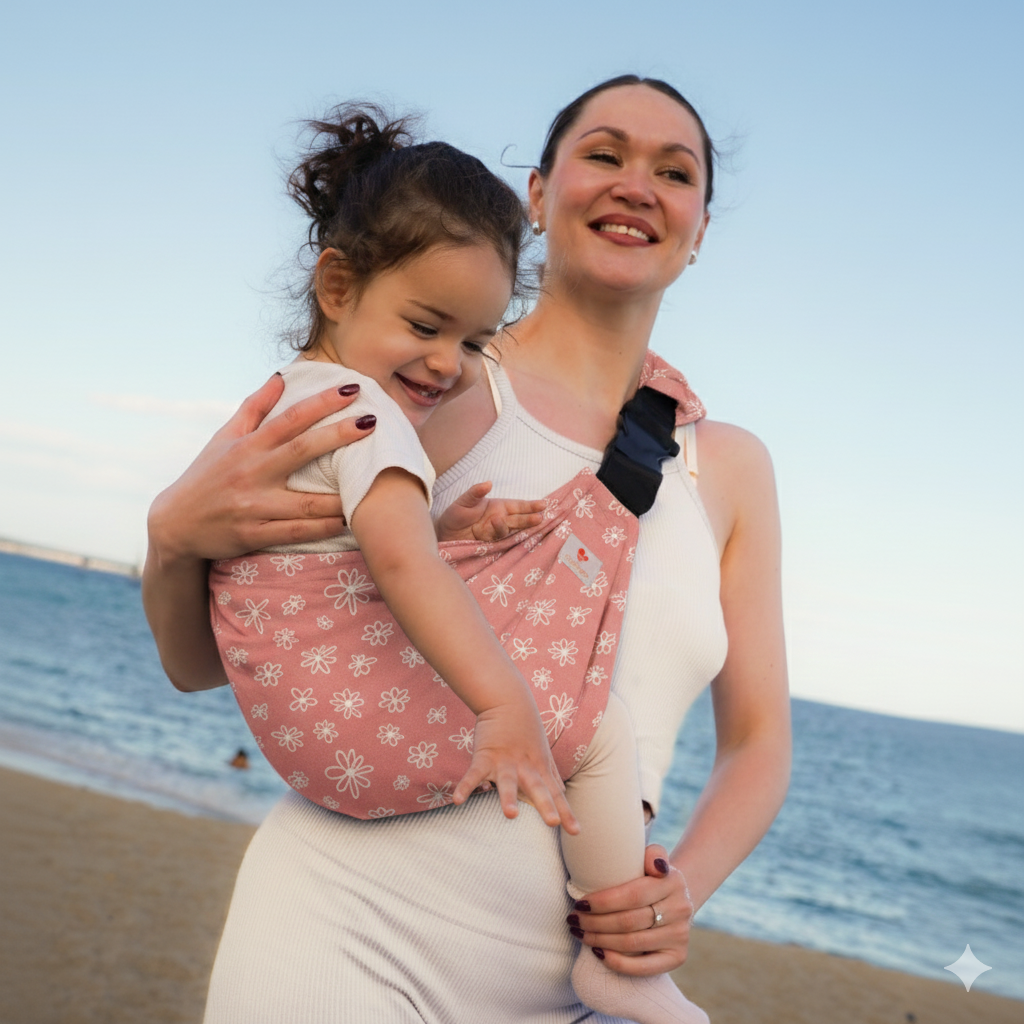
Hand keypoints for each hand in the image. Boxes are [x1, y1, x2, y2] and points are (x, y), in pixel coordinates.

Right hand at [148, 374, 374, 562]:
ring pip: (307, 502)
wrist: (175, 524)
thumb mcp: (224, 438)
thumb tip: (281, 377)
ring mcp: (254, 507)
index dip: (321, 403)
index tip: (351, 389)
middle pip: (303, 450)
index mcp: (248, 447)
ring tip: (373, 482)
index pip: (290, 419)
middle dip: (339, 434)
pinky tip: (349, 521)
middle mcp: (252, 473)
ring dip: (342, 493)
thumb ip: (254, 408)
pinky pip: (298, 533)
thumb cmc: (206, 476)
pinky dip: (325, 527)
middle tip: (372, 421)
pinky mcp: (255, 535)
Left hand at [435, 482, 544, 542]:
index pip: (517, 506)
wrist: (443, 534)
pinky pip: (498, 539)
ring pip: (510, 529)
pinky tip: (497, 524)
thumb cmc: (455, 515)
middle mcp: (500, 519)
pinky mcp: (489, 544)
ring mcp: (495, 533)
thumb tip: (488, 483)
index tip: (543, 505)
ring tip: (508, 520)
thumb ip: (475, 493)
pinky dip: (498, 532)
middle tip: (540, 518)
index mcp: (498, 507)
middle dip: (529, 519)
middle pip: (518, 519)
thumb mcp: (464, 501)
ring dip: (514, 526)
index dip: (530, 506)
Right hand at [452, 699, 579, 834]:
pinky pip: (473, 774)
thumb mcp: (543, 751)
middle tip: (552, 823)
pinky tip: (457, 801)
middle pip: (537, 788)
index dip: (565, 812)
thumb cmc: (527, 728)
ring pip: (508, 781)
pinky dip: (465, 787)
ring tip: (510, 815)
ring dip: (509, 797)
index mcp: (540, 767)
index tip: (576, 832)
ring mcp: (505, 761)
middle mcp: (525, 766)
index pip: (555, 793)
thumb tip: (563, 793)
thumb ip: (551, 775)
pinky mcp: (484, 756)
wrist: (507, 699)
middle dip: (545, 805)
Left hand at [566, 847, 693, 974]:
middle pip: (629, 921)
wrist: (675, 899)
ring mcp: (680, 935)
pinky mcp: (677, 957)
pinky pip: (645, 967)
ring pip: (633, 944)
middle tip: (573, 919)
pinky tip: (598, 953)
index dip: (602, 902)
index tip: (579, 904)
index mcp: (673, 881)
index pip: (632, 895)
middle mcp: (680, 909)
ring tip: (580, 933)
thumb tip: (656, 865)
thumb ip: (653, 853)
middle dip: (595, 922)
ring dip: (600, 941)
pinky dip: (618, 963)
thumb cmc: (651, 876)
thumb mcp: (653, 857)